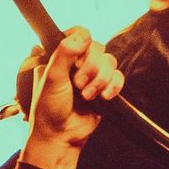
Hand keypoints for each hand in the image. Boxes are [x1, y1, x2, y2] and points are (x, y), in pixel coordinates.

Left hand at [22, 28, 123, 168]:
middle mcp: (78, 62)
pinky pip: (119, 77)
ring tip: (87, 96)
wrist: (61, 135)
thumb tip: (83, 35)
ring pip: (110, 62)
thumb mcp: (52, 77)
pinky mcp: (105, 87)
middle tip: (78, 84)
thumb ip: (64, 53)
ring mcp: (92, 74)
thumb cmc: (50, 108)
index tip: (76, 61)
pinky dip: (113, 87)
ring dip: (100, 80)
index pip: (79, 33)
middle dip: (91, 68)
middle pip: (98, 47)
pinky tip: (103, 97)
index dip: (82, 45)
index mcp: (61, 55)